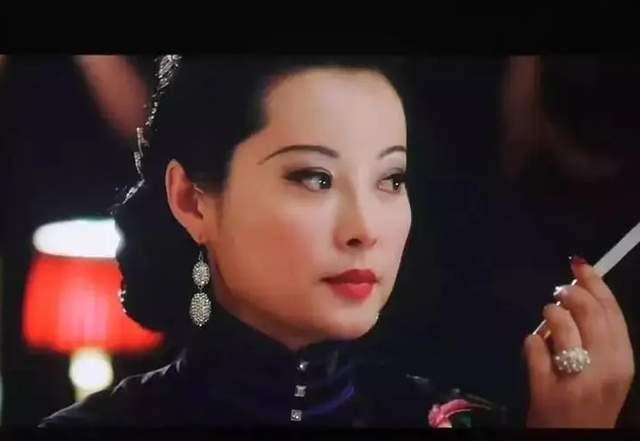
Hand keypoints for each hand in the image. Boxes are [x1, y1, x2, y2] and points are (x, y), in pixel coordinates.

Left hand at [524, 256, 634, 427]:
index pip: (611, 312)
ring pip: (559, 326)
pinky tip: (535, 352)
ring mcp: (575, 380)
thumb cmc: (590, 401)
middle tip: (558, 292)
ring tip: (547, 325)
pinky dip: (530, 344)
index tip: (580, 264)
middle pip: (587, 313)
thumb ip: (597, 337)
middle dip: (570, 294)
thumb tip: (577, 294)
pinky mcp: (546, 390)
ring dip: (548, 318)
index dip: (595, 282)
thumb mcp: (606, 370)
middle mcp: (604, 370)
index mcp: (622, 362)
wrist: (573, 440)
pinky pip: (533, 348)